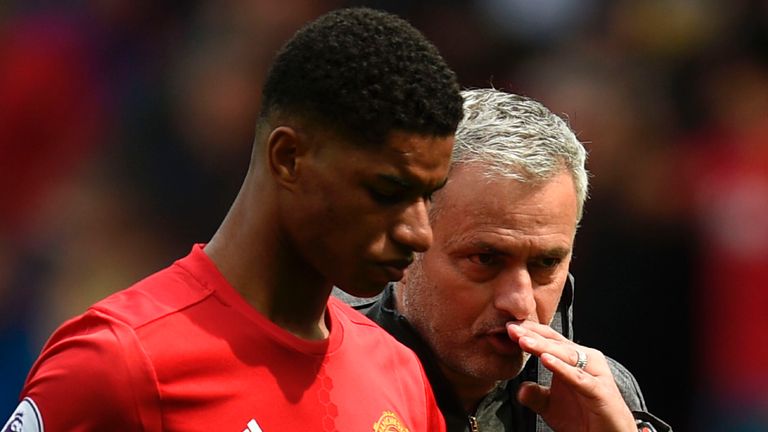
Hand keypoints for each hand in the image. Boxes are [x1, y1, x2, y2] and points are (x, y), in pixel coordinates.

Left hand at [506, 321, 635, 431]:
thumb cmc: (584, 418)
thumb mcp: (550, 406)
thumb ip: (535, 395)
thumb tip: (520, 388)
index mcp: (573, 360)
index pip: (548, 340)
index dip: (529, 332)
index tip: (508, 327)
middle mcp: (586, 361)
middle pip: (555, 343)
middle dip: (532, 335)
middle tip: (510, 328)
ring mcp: (595, 374)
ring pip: (566, 356)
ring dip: (543, 346)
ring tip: (523, 340)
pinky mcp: (601, 391)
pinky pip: (579, 378)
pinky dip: (562, 368)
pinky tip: (546, 359)